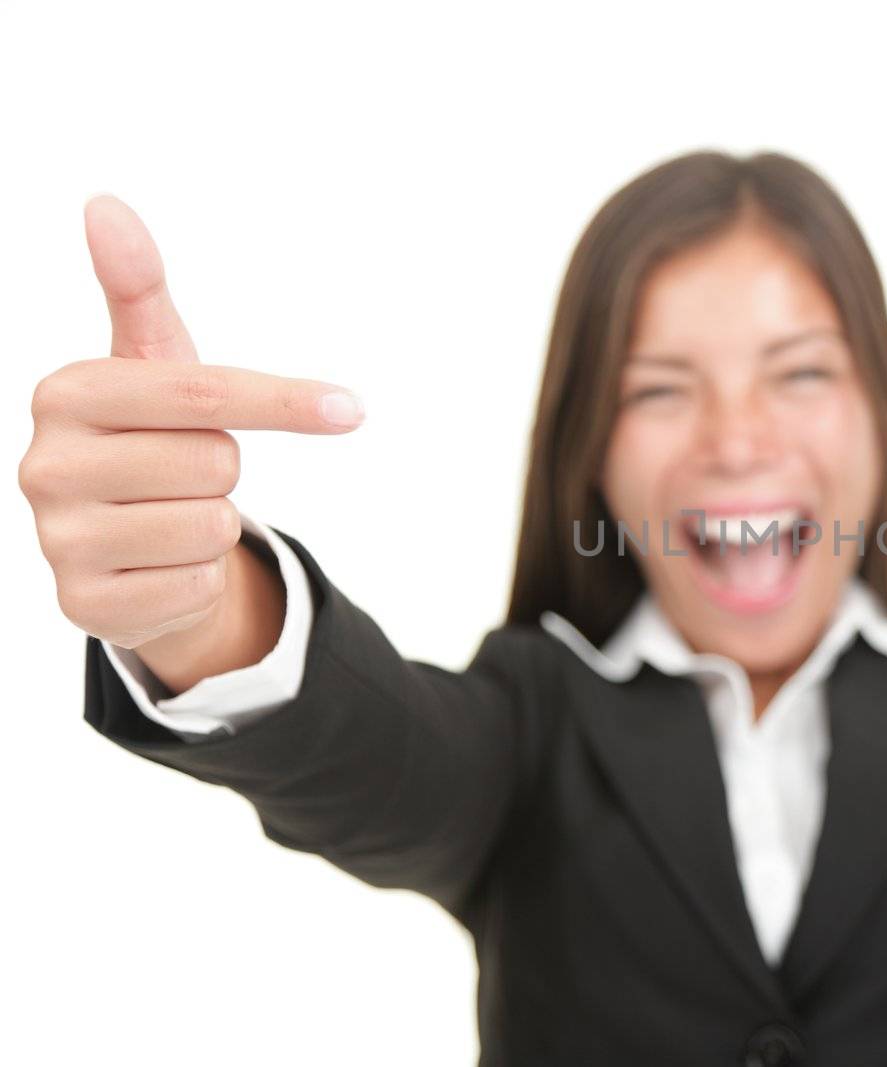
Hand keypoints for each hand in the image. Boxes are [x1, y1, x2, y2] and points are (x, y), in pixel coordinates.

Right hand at [17, 196, 364, 651]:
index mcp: (65, 394)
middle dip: (222, 468)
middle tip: (184, 473)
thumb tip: (105, 203)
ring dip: (213, 523)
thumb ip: (137, 288)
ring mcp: (59, 539)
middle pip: (215, 460)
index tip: (351, 409)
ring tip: (170, 516)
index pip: (200, 393)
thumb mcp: (151, 364)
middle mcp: (45, 464)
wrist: (124, 546)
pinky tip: (160, 565)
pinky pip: (199, 582)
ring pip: (213, 524)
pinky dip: (198, 576)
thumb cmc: (150, 438)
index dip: (285, 402)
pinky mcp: (86, 605)